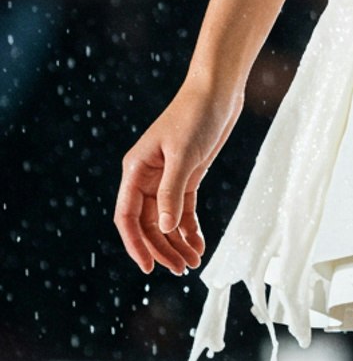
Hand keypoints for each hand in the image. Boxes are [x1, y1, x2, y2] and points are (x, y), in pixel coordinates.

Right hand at [114, 78, 243, 275]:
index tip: (148, 267)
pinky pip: (183, 210)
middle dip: (162, 248)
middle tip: (181, 270)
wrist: (218, 91)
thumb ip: (171, 193)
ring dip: (177, 243)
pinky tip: (198, 245)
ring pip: (165, 221)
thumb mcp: (182, 155)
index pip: (127, 216)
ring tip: (192, 263)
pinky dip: (190, 229)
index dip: (135, 244)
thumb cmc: (195, 116)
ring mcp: (166, 178)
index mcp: (135, 170)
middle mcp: (147, 177)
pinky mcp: (187, 176)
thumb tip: (163, 229)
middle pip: (147, 224)